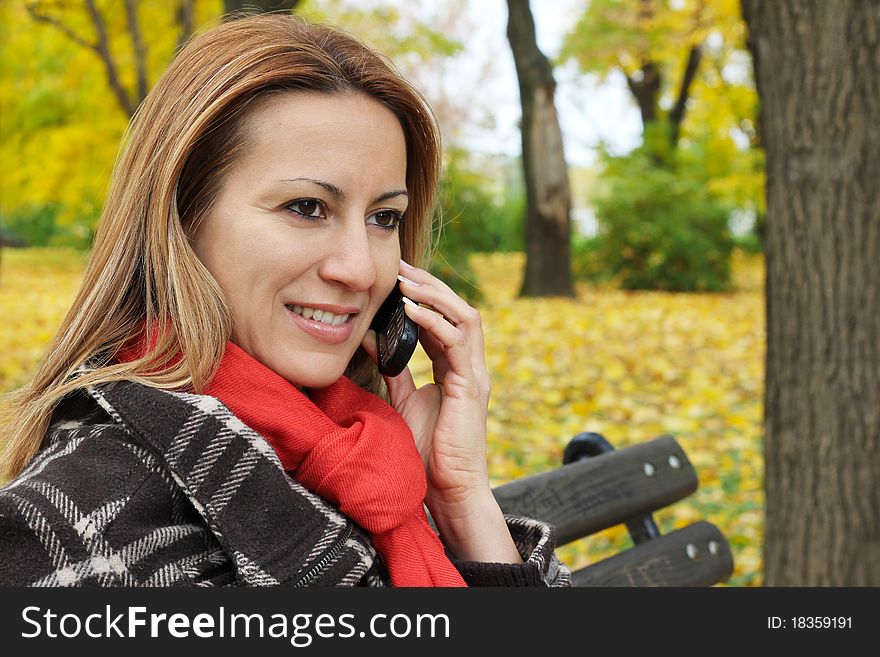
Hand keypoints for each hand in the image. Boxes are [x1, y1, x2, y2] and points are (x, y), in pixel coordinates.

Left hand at [361, 260, 490, 502]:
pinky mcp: (471, 386)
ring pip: (466, 317)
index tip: (397, 279)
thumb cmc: (426, 453)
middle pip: (459, 310)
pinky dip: (434, 320)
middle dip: (431, 285)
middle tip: (400, 267)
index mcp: (456, 369)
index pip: (445, 321)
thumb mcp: (404, 402)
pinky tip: (410, 308)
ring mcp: (475, 375)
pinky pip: (457, 341)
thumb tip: (368, 338)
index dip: (424, 297)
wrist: (446, 490)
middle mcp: (470, 367)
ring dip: (436, 294)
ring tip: (406, 280)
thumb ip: (393, 371)